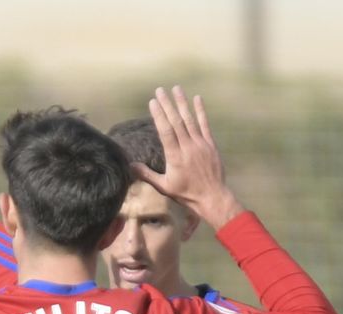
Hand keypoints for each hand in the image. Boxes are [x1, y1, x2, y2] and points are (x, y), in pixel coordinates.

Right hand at [132, 86, 243, 229]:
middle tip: (160, 90)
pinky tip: (197, 99)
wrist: (212, 196)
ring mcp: (200, 144)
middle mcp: (188, 147)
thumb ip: (147, 175)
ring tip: (176, 89)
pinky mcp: (210, 144)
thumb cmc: (186, 194)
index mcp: (175, 156)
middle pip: (176, 121)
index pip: (165, 131)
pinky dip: (200, 111)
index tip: (153, 102)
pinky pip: (204, 124)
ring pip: (189, 120)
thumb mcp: (164, 187)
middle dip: (167, 104)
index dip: (159, 115)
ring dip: (182, 103)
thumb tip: (130, 165)